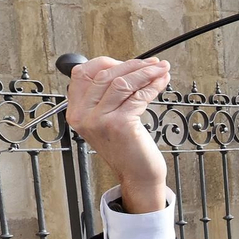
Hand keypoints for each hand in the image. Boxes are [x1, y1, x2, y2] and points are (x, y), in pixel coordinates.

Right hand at [65, 57, 171, 212]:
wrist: (138, 176)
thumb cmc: (127, 147)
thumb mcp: (107, 120)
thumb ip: (105, 96)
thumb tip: (124, 65)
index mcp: (76, 112)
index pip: (83, 74)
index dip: (108, 62)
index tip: (130, 63)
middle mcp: (83, 116)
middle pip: (105, 74)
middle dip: (134, 65)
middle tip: (154, 63)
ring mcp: (99, 120)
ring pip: (122, 82)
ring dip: (146, 72)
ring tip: (162, 69)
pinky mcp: (120, 125)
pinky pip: (138, 96)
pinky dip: (153, 85)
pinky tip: (163, 81)